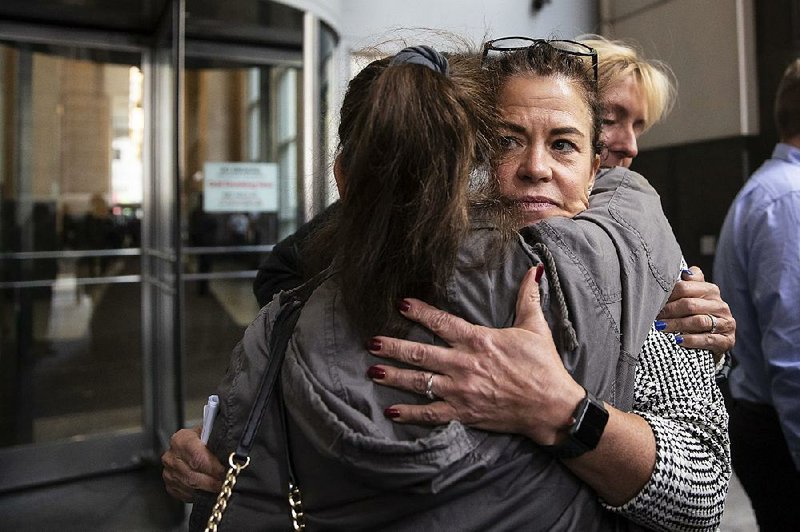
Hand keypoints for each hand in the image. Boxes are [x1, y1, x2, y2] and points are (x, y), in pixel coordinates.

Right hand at [161, 426, 224, 501]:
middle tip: (226, 483)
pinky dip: (199, 494)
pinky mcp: (170, 484)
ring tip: (220, 487)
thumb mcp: (211, 434)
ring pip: (190, 487)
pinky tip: (208, 490)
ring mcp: (169, 472)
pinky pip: (186, 494)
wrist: (192, 443)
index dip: (213, 467)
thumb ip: (217, 443)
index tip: (225, 472)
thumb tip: (232, 456)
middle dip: (212, 481)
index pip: (197, 457)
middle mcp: (171, 456)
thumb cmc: (204, 438)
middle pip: (193, 475)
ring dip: (207, 489)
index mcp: (181, 440)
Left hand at [367, 265, 583, 444]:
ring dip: (395, 376)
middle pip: (422, 353)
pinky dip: (410, 413)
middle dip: (394, 346)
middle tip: (371, 342)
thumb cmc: (544, 367)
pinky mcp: (464, 413)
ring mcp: (462, 391)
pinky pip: (431, 414)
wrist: (553, 407)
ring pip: (420, 382)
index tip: (400, 305)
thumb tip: (532, 270)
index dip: (420, 313)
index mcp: (479, 341)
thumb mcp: (536, 328)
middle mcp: (465, 365)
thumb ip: (527, 298)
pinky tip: (391, 411)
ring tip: (372, 370)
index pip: (443, 323)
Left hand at [656, 266, 734, 359]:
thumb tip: (684, 272)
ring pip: (699, 321)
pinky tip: (678, 340)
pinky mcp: (728, 340)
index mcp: (711, 290)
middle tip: (656, 316)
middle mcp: (721, 306)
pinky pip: (708, 339)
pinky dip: (691, 340)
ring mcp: (726, 323)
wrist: (714, 339)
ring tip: (661, 327)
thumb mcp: (693, 297)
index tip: (655, 301)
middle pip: (691, 304)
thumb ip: (688, 283)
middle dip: (670, 310)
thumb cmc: (697, 314)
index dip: (668, 295)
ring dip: (677, 325)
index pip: (686, 288)